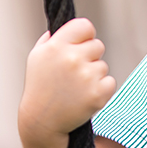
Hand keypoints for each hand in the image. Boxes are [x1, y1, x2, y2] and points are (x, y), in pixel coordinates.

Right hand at [19, 18, 115, 143]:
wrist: (42, 122)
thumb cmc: (40, 88)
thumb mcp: (37, 59)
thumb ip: (50, 40)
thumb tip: (60, 28)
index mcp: (56, 47)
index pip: (85, 25)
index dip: (85, 35)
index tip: (80, 45)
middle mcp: (71, 59)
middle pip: (98, 45)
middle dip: (90, 57)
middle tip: (73, 73)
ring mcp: (86, 76)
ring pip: (103, 65)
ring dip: (94, 75)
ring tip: (75, 88)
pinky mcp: (98, 93)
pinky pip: (110, 81)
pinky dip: (101, 89)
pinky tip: (84, 96)